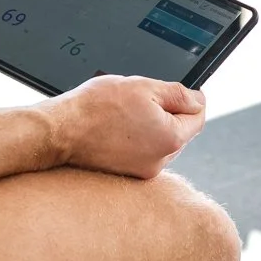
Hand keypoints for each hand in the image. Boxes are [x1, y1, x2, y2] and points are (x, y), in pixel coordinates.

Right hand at [49, 75, 205, 179]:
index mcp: (170, 138)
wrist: (61, 130)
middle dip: (169, 112)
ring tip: (126, 113)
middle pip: (180, 131)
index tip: (179, 90)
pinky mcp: (127, 173)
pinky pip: (144, 152)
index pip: (198, 117)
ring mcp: (143, 171)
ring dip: (153, 126)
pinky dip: (138, 138)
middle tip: (143, 98)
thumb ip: (178, 94)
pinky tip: (119, 127)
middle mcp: (160, 161)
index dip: (192, 99)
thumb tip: (198, 100)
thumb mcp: (144, 87)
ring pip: (162, 142)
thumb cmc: (98, 107)